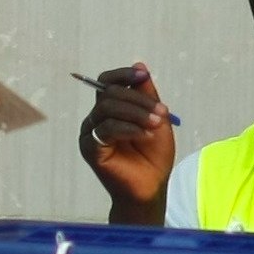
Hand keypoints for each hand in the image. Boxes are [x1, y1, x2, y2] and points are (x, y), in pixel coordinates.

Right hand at [78, 63, 175, 217]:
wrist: (150, 186)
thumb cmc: (153, 155)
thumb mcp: (157, 118)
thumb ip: (147, 94)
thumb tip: (139, 66)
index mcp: (110, 108)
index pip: (107, 82)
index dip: (123, 75)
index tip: (142, 76)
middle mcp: (96, 118)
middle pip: (109, 93)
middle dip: (139, 100)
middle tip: (162, 112)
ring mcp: (91, 132)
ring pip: (107, 107)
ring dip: (137, 113)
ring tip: (157, 124)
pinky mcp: (90, 148)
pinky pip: (106, 128)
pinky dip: (129, 128)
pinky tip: (146, 136)